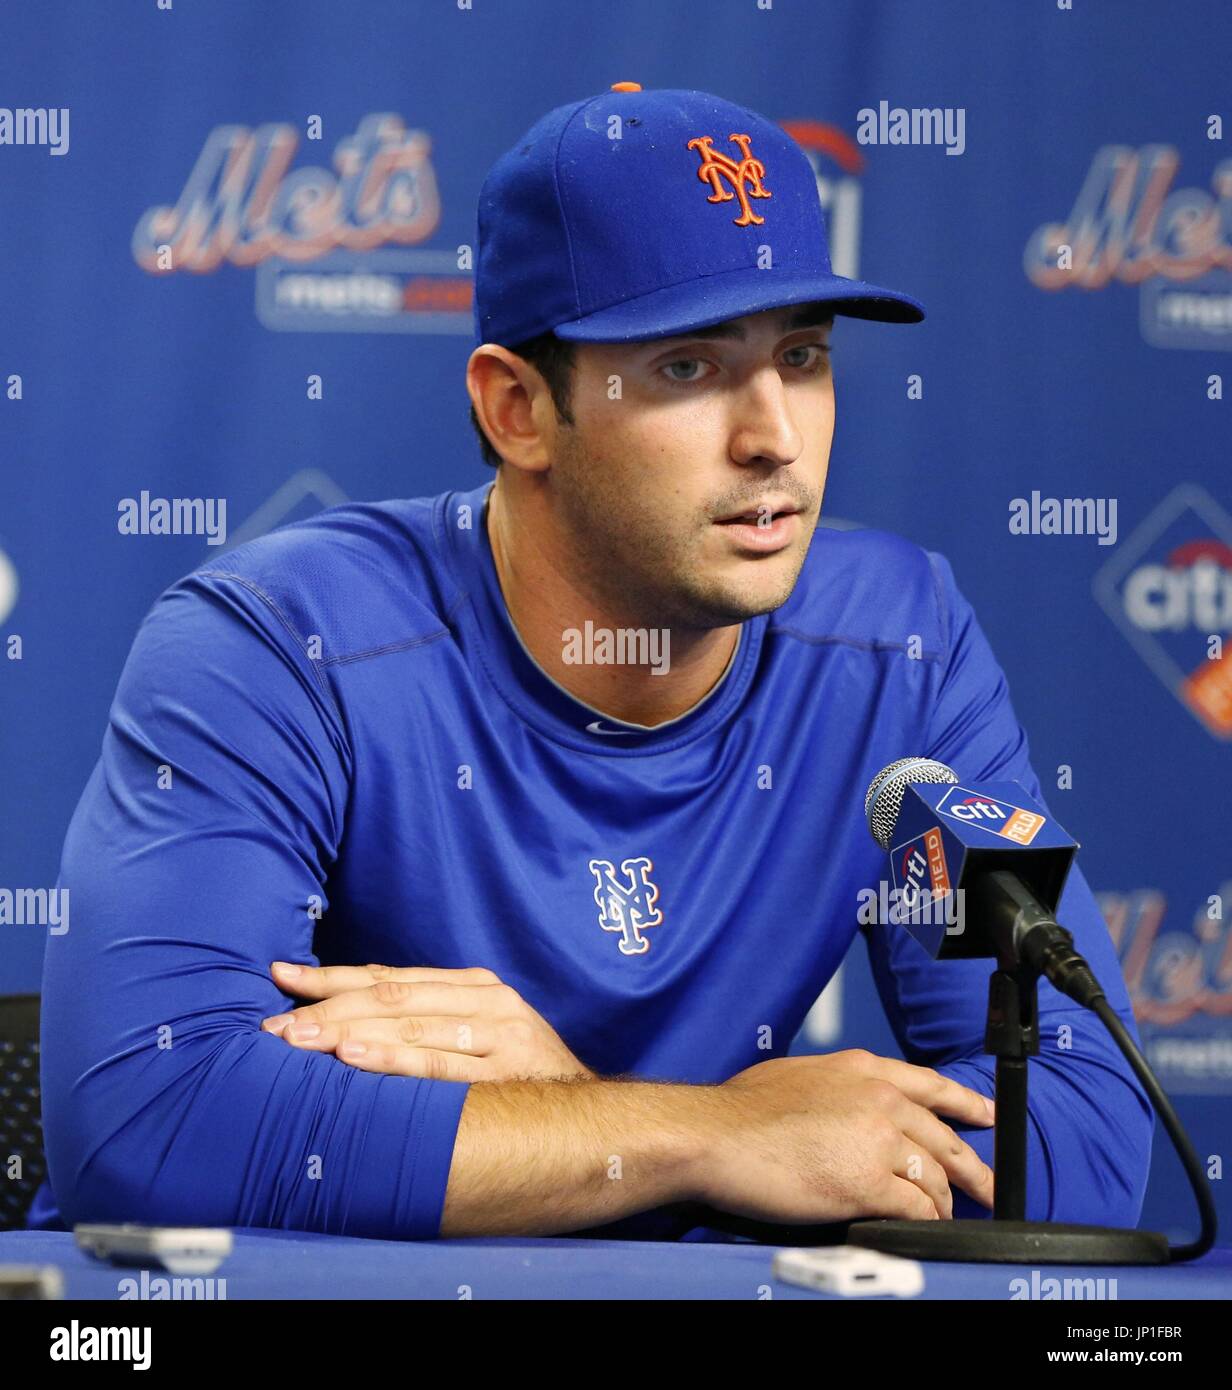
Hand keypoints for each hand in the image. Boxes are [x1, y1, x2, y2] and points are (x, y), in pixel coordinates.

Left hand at [261, 962, 595, 1082]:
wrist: (592, 1115)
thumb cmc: (521, 1078)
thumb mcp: (481, 1035)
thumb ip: (430, 1022)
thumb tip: (349, 1019)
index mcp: (474, 985)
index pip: (389, 977)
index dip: (331, 977)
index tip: (280, 979)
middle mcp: (487, 999)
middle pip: (391, 997)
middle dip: (326, 1007)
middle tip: (274, 1022)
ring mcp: (499, 1033)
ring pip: (408, 1024)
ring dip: (345, 1031)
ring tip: (297, 1039)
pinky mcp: (506, 1070)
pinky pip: (437, 1063)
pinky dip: (390, 1056)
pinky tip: (351, 1055)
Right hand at [691, 1048, 995, 1223]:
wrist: (717, 1134)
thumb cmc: (741, 1109)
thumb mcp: (799, 1074)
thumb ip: (837, 1088)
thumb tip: (844, 1110)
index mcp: (862, 1069)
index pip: (929, 1084)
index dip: (965, 1102)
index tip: (985, 1114)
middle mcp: (879, 1099)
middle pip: (944, 1137)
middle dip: (974, 1167)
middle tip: (989, 1186)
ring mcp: (878, 1139)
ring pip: (934, 1176)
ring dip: (942, 1202)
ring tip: (945, 1217)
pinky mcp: (869, 1182)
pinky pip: (915, 1207)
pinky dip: (924, 1221)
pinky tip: (922, 1227)